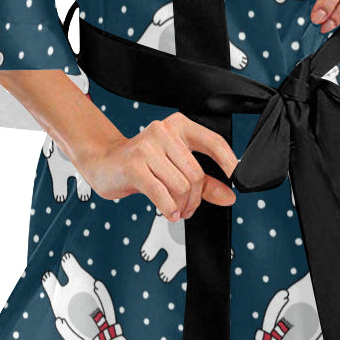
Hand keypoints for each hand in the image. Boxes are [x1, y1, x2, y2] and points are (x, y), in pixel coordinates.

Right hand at [72, 114, 239, 221]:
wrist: (102, 161)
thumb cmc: (140, 163)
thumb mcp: (174, 167)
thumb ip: (204, 181)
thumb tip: (229, 196)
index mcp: (178, 126)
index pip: (213, 142)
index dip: (229, 162)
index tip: (236, 180)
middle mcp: (164, 131)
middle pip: (196, 174)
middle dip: (196, 199)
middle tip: (188, 209)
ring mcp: (147, 147)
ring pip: (181, 186)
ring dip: (181, 206)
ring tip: (175, 210)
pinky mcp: (134, 165)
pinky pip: (162, 193)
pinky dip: (169, 209)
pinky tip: (168, 212)